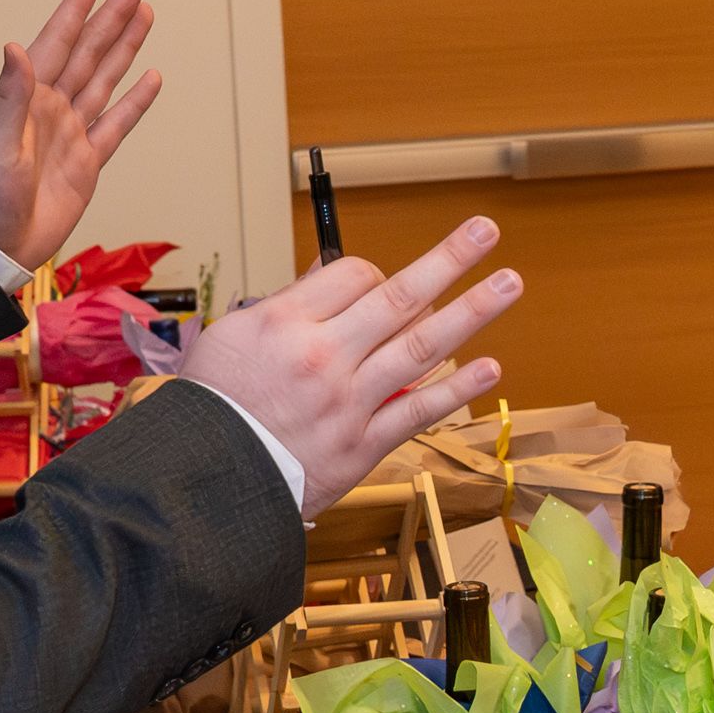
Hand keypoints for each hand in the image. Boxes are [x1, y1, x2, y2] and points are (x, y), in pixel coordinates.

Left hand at [0, 0, 163, 270]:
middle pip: (89, 53)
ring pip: (105, 80)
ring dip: (125, 48)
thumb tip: (15, 48)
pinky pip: (116, 124)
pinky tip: (150, 79)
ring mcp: (71, 133)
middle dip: (112, 18)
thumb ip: (9, 96)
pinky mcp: (87, 163)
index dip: (75, 10)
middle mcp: (51, 108)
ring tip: (145, 15)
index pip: (57, 42)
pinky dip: (134, 102)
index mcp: (26, 98)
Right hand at [182, 218, 521, 513]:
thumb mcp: (232, 336)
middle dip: (449, 259)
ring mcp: (349, 401)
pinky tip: (491, 367)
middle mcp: (324, 356)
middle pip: (400, 295)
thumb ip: (288, 304)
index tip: (375, 284)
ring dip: (473, 310)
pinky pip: (419, 410)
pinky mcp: (362, 445)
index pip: (355, 275)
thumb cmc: (214, 407)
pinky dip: (457, 389)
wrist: (203, 483)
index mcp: (286, 322)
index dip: (373, 273)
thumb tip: (332, 272)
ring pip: (422, 345)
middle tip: (487, 229)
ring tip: (510, 282)